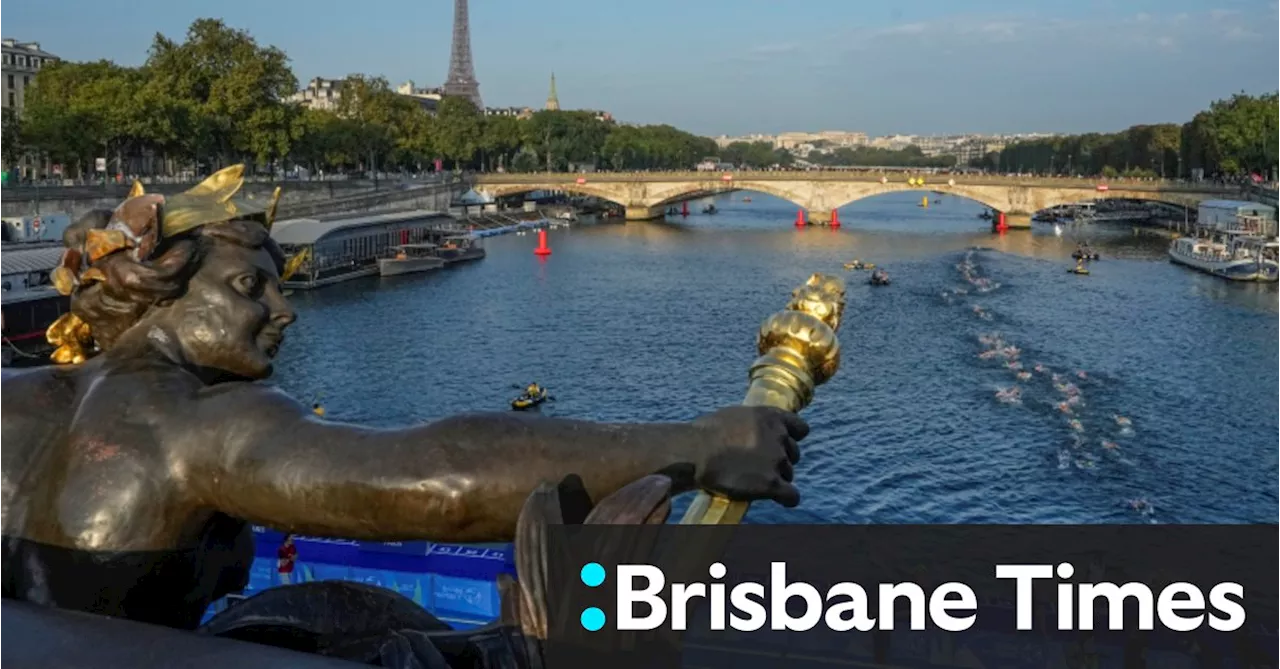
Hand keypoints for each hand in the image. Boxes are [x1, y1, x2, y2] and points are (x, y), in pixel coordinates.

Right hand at [691, 406, 808, 506]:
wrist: (695, 452)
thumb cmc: (705, 434)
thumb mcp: (734, 417)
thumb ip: (752, 424)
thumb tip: (754, 433)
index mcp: (770, 417)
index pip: (801, 428)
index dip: (792, 438)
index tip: (782, 446)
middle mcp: (778, 436)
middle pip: (793, 454)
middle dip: (780, 461)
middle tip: (760, 467)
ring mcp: (777, 460)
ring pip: (789, 474)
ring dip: (777, 478)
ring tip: (754, 481)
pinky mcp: (772, 484)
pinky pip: (792, 495)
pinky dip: (787, 498)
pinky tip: (779, 499)